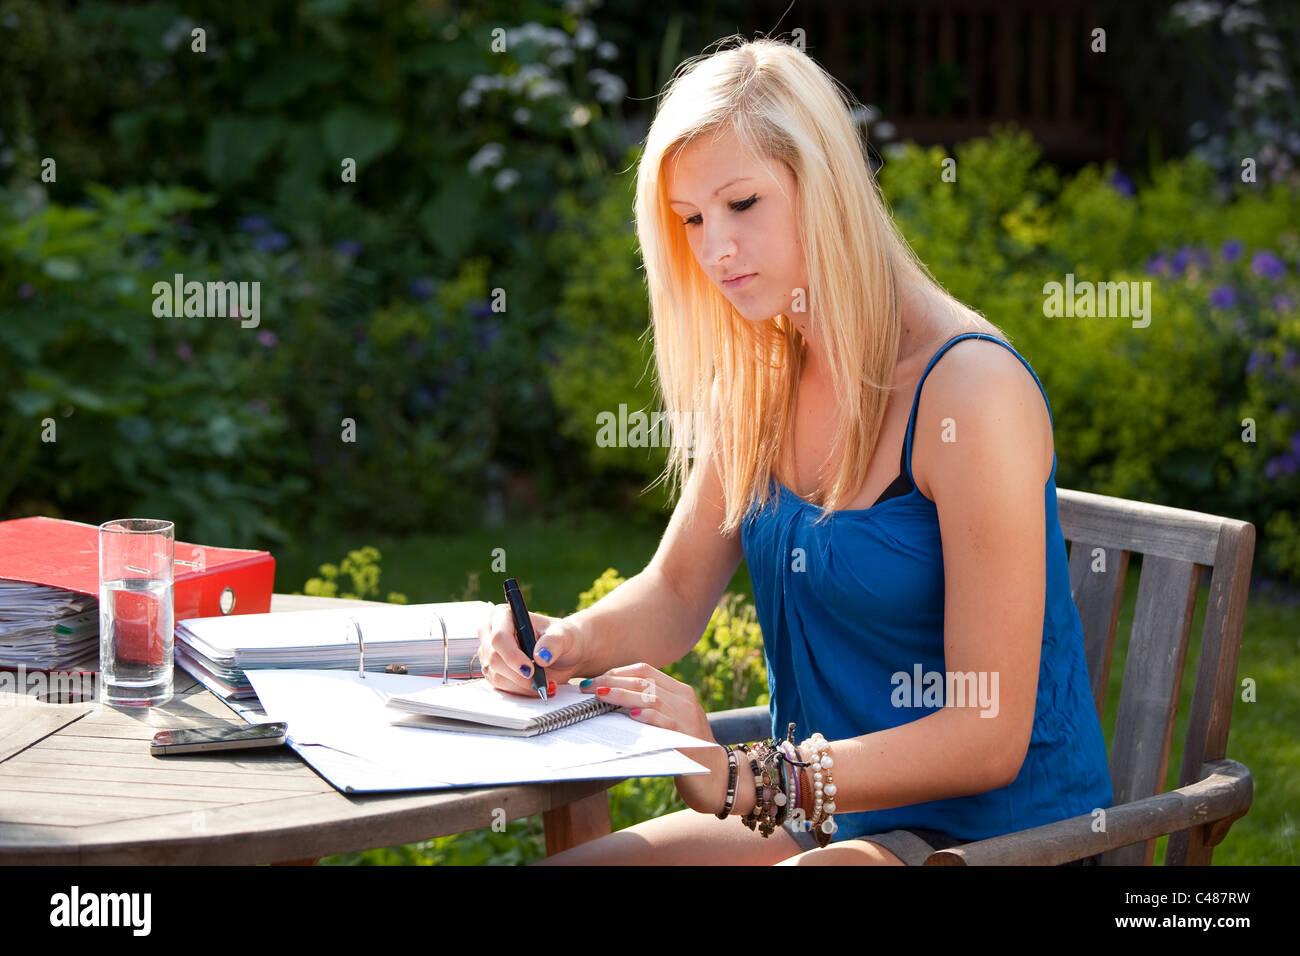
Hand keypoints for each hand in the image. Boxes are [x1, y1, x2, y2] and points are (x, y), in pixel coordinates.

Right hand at [476, 604, 585, 697]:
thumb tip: (541, 657)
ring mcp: (489, 653)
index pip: (499, 638)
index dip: (512, 656)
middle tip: (542, 681)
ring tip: (544, 681)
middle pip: (494, 659)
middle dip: (519, 675)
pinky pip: (500, 686)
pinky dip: (520, 690)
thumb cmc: (561, 637)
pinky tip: (535, 685)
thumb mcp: (564, 635)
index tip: (530, 671)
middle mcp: (490, 633)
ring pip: (497, 676)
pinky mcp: (492, 671)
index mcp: (503, 615)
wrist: (563, 653)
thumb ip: (554, 642)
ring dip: (522, 684)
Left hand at [577, 662, 723, 813]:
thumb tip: (611, 702)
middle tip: (588, 687)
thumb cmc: (687, 750)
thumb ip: (650, 709)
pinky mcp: (686, 736)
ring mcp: (687, 716)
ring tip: (601, 695)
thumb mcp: (670, 723)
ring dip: (622, 694)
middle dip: (613, 681)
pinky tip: (631, 716)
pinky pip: (665, 721)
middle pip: (644, 680)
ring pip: (651, 697)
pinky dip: (648, 716)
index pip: (645, 670)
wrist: (717, 778)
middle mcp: (685, 699)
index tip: (595, 680)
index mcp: (680, 692)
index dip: (617, 672)